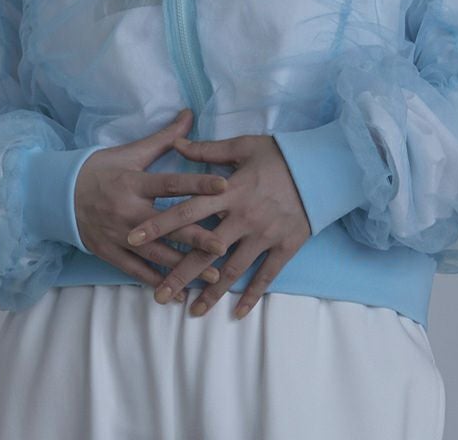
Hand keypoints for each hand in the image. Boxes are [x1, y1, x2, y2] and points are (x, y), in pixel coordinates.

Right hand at [74, 109, 229, 301]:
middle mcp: (128, 211)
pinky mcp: (110, 254)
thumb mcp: (130, 153)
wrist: (57, 195)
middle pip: (169, 225)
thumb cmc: (100, 170)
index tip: (224, 186)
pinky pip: (137, 271)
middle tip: (224, 245)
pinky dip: (158, 281)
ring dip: (185, 266)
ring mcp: (119, 236)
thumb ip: (163, 137)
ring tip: (213, 275)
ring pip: (157, 254)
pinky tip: (179, 291)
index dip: (198, 183)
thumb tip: (189, 113)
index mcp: (135, 183)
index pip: (171, 183)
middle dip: (198, 237)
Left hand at [125, 133, 311, 318]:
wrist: (323, 167)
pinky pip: (267, 275)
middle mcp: (244, 217)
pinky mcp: (285, 246)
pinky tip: (237, 313)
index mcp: (230, 191)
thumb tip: (177, 144)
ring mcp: (265, 235)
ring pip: (233, 269)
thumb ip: (208, 150)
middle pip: (205, 250)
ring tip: (191, 311)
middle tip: (158, 295)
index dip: (160, 225)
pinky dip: (252, 295)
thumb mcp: (243, 145)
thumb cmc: (280, 154)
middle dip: (180, 273)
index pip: (188, 210)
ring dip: (212, 292)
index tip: (134, 238)